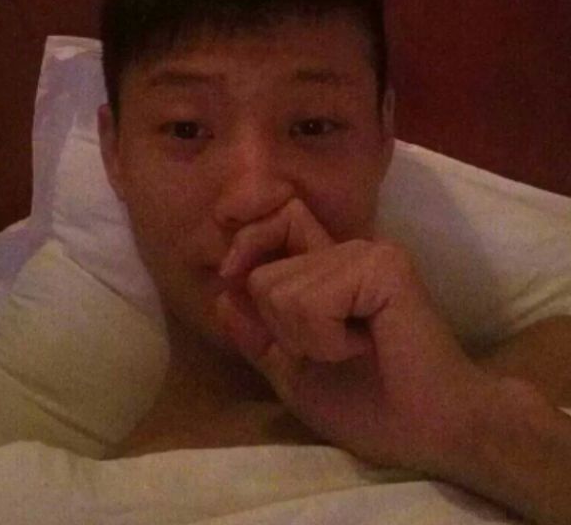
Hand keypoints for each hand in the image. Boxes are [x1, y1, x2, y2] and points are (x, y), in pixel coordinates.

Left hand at [216, 198, 496, 473]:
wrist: (430, 432)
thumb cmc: (369, 406)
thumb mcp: (295, 372)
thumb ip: (258, 335)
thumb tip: (223, 295)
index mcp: (330, 269)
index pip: (279, 222)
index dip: (249, 240)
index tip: (228, 273)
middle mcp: (348, 249)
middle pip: (264, 274)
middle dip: (282, 329)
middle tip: (332, 352)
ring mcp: (367, 253)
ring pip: (281, 290)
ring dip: (306, 339)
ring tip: (352, 352)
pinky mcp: (383, 267)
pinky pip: (312, 301)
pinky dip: (325, 340)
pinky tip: (363, 348)